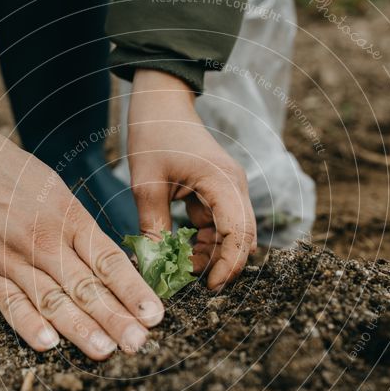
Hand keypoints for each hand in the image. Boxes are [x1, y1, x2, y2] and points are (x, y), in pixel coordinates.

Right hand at [0, 116, 163, 359]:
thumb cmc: (15, 175)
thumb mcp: (59, 192)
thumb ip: (82, 232)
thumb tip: (112, 270)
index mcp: (68, 217)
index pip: (108, 260)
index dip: (133, 289)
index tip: (154, 314)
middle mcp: (43, 239)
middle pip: (85, 286)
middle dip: (115, 317)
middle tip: (138, 343)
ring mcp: (12, 257)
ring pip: (51, 300)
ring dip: (80, 329)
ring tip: (105, 350)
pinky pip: (9, 302)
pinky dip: (28, 325)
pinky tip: (48, 344)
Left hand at [127, 69, 255, 290]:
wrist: (160, 103)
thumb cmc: (153, 136)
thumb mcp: (146, 184)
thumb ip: (152, 226)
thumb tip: (153, 266)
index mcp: (222, 181)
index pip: (238, 233)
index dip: (228, 264)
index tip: (210, 287)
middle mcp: (233, 186)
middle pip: (243, 238)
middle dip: (224, 265)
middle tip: (198, 287)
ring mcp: (228, 189)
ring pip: (231, 235)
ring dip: (211, 255)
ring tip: (181, 270)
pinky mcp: (218, 193)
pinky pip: (218, 226)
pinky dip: (204, 243)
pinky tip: (181, 253)